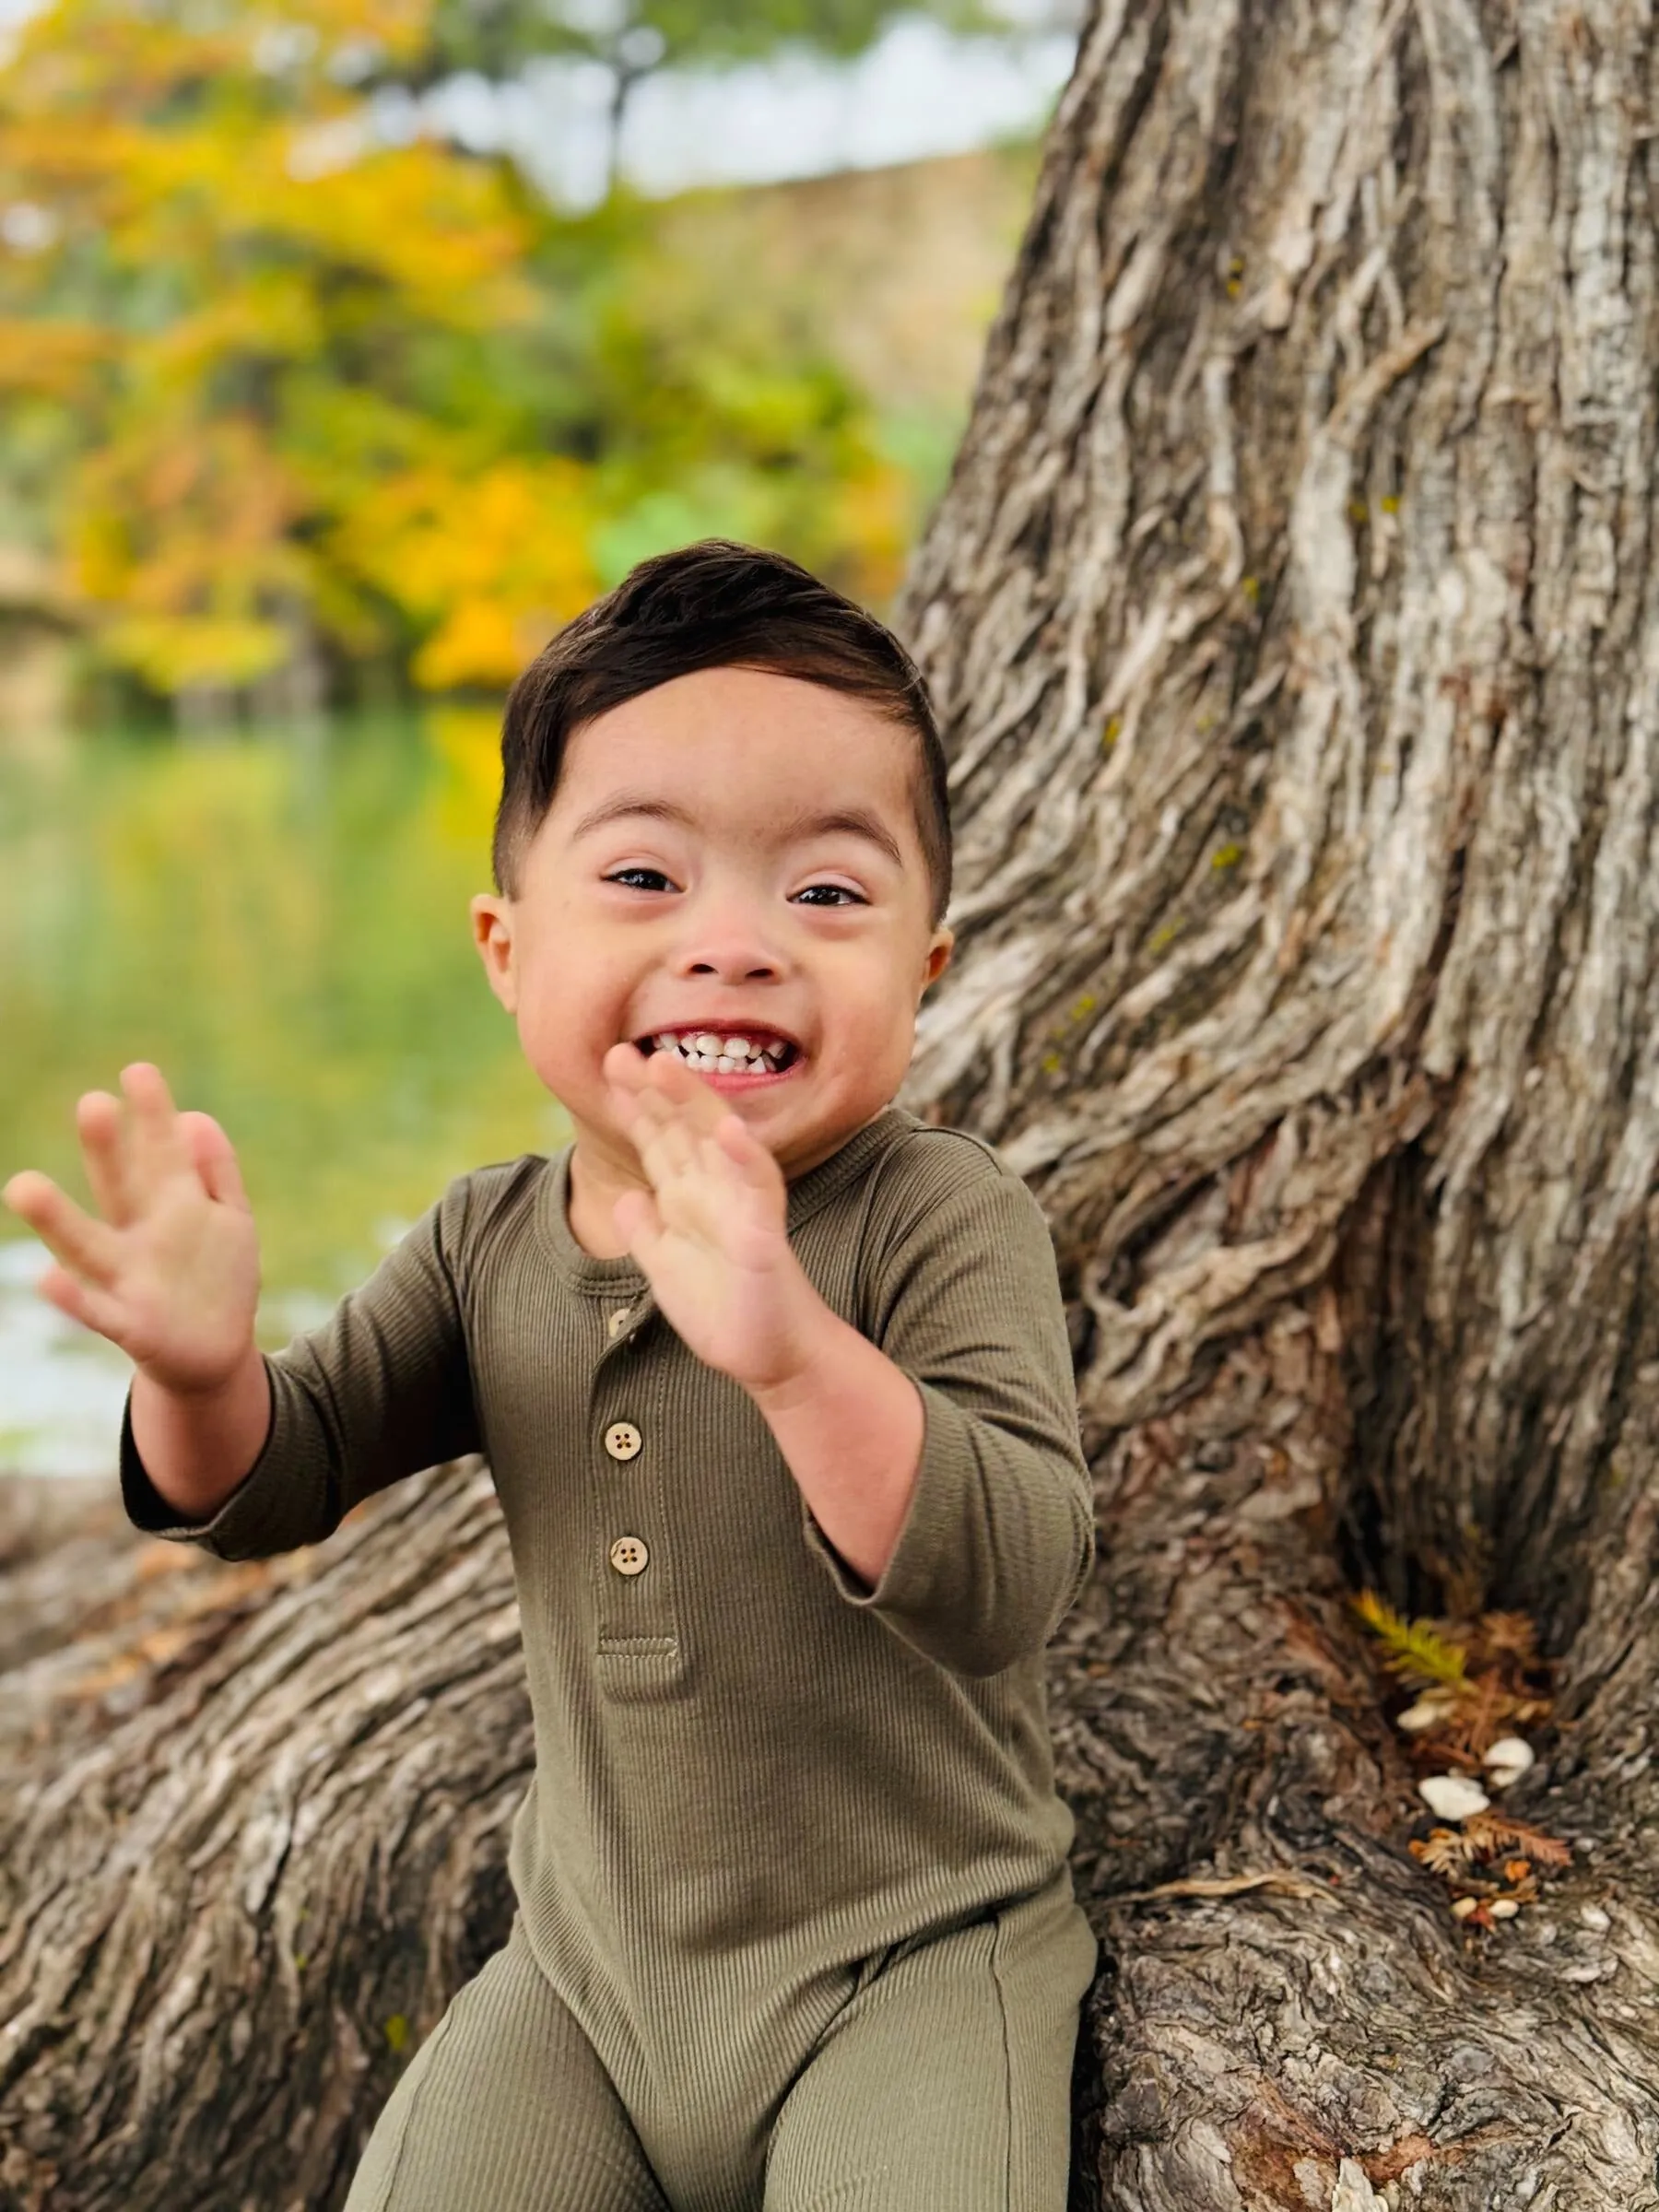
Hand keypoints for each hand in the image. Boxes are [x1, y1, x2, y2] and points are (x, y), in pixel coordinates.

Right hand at [2, 1062, 259, 1394]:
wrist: (215, 1356)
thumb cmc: (216, 1277)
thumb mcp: (230, 1218)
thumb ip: (215, 1170)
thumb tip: (195, 1117)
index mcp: (169, 1206)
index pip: (159, 1153)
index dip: (152, 1116)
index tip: (138, 1070)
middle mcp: (139, 1237)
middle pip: (120, 1189)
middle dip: (106, 1151)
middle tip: (93, 1104)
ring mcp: (128, 1280)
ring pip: (88, 1246)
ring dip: (57, 1218)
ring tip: (22, 1184)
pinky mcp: (127, 1326)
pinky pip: (94, 1311)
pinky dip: (70, 1298)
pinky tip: (44, 1278)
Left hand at [601, 1043, 819, 1393]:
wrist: (769, 1357)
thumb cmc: (725, 1311)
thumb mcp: (667, 1270)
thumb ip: (647, 1233)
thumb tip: (628, 1199)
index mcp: (690, 1196)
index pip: (660, 1140)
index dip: (635, 1105)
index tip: (608, 1068)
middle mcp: (716, 1190)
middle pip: (682, 1127)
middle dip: (653, 1090)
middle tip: (619, 1053)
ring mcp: (742, 1207)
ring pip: (718, 1141)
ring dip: (694, 1103)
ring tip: (666, 1065)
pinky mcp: (764, 1235)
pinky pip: (759, 1190)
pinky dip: (746, 1158)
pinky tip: (729, 1130)